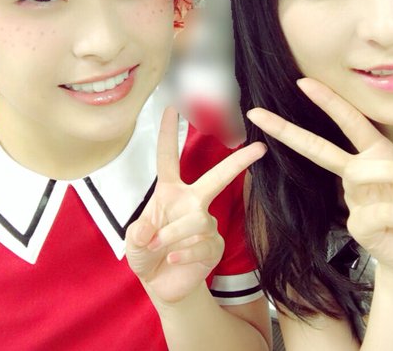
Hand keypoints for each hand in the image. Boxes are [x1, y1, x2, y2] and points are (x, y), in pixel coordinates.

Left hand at [126, 107, 266, 303]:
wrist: (162, 284)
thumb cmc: (147, 254)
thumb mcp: (133, 243)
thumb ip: (137, 234)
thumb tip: (148, 229)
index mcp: (169, 192)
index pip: (168, 158)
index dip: (167, 134)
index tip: (171, 108)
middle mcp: (192, 202)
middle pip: (217, 177)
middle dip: (238, 162)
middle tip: (258, 149)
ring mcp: (206, 223)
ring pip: (197, 220)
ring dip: (173, 236)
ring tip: (159, 249)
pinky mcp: (214, 245)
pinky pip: (203, 244)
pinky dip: (184, 254)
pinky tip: (173, 260)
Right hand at [246, 78, 392, 280]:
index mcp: (375, 154)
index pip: (349, 122)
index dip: (328, 101)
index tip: (303, 82)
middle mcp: (359, 173)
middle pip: (318, 148)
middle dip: (288, 131)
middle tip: (258, 114)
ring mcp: (355, 199)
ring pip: (359, 173)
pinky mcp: (359, 226)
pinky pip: (376, 213)